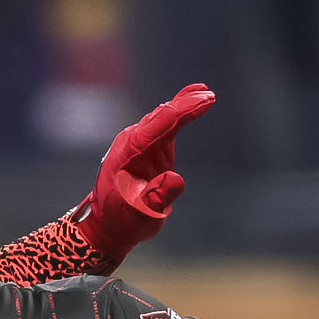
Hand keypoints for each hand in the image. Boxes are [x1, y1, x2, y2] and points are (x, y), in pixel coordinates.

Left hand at [69, 83, 215, 260]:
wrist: (108, 224)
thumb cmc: (124, 220)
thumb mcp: (141, 215)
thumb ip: (158, 196)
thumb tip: (175, 179)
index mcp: (128, 154)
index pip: (158, 126)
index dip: (182, 111)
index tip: (203, 101)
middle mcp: (131, 142)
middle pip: (162, 116)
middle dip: (185, 104)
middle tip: (209, 96)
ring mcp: (138, 142)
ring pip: (163, 117)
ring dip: (183, 104)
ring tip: (205, 94)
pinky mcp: (147, 147)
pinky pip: (164, 124)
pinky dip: (179, 112)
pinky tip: (192, 99)